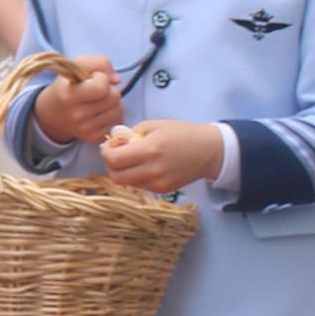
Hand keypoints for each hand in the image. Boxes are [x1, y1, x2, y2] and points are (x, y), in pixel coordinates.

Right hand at [31, 55, 123, 145]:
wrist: (53, 112)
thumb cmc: (69, 85)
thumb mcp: (78, 65)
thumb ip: (100, 63)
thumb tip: (117, 80)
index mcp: (69, 95)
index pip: (101, 87)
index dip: (102, 78)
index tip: (92, 78)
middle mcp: (77, 115)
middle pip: (114, 97)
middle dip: (110, 90)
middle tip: (97, 90)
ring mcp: (85, 129)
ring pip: (119, 111)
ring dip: (113, 103)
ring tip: (100, 101)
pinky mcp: (93, 138)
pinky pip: (117, 123)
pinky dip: (112, 116)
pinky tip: (101, 112)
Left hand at [100, 118, 224, 194]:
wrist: (209, 150)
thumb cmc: (181, 133)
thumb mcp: (154, 125)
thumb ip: (131, 134)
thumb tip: (113, 143)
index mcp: (149, 150)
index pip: (113, 160)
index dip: (105, 153)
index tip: (108, 147)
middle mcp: (153, 169)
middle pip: (116, 177)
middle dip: (110, 165)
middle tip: (115, 155)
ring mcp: (159, 183)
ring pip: (127, 184)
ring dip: (122, 172)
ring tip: (130, 160)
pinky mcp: (164, 190)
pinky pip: (140, 186)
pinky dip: (136, 177)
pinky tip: (144, 167)